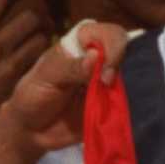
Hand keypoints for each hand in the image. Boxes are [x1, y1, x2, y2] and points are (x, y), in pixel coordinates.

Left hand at [4, 19, 130, 154]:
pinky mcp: (112, 105)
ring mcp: (108, 82)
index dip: (112, 46)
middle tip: (106, 84)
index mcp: (81, 43)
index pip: (108, 33)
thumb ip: (69, 67)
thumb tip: (96, 56)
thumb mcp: (45, 77)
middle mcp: (99, 59)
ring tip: (108, 101)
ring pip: (133, 76)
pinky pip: (129, 102)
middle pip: (127, 51)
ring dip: (127, 88)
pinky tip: (115, 111)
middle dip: (122, 66)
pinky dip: (127, 106)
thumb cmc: (33, 95)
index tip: (104, 71)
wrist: (31, 130)